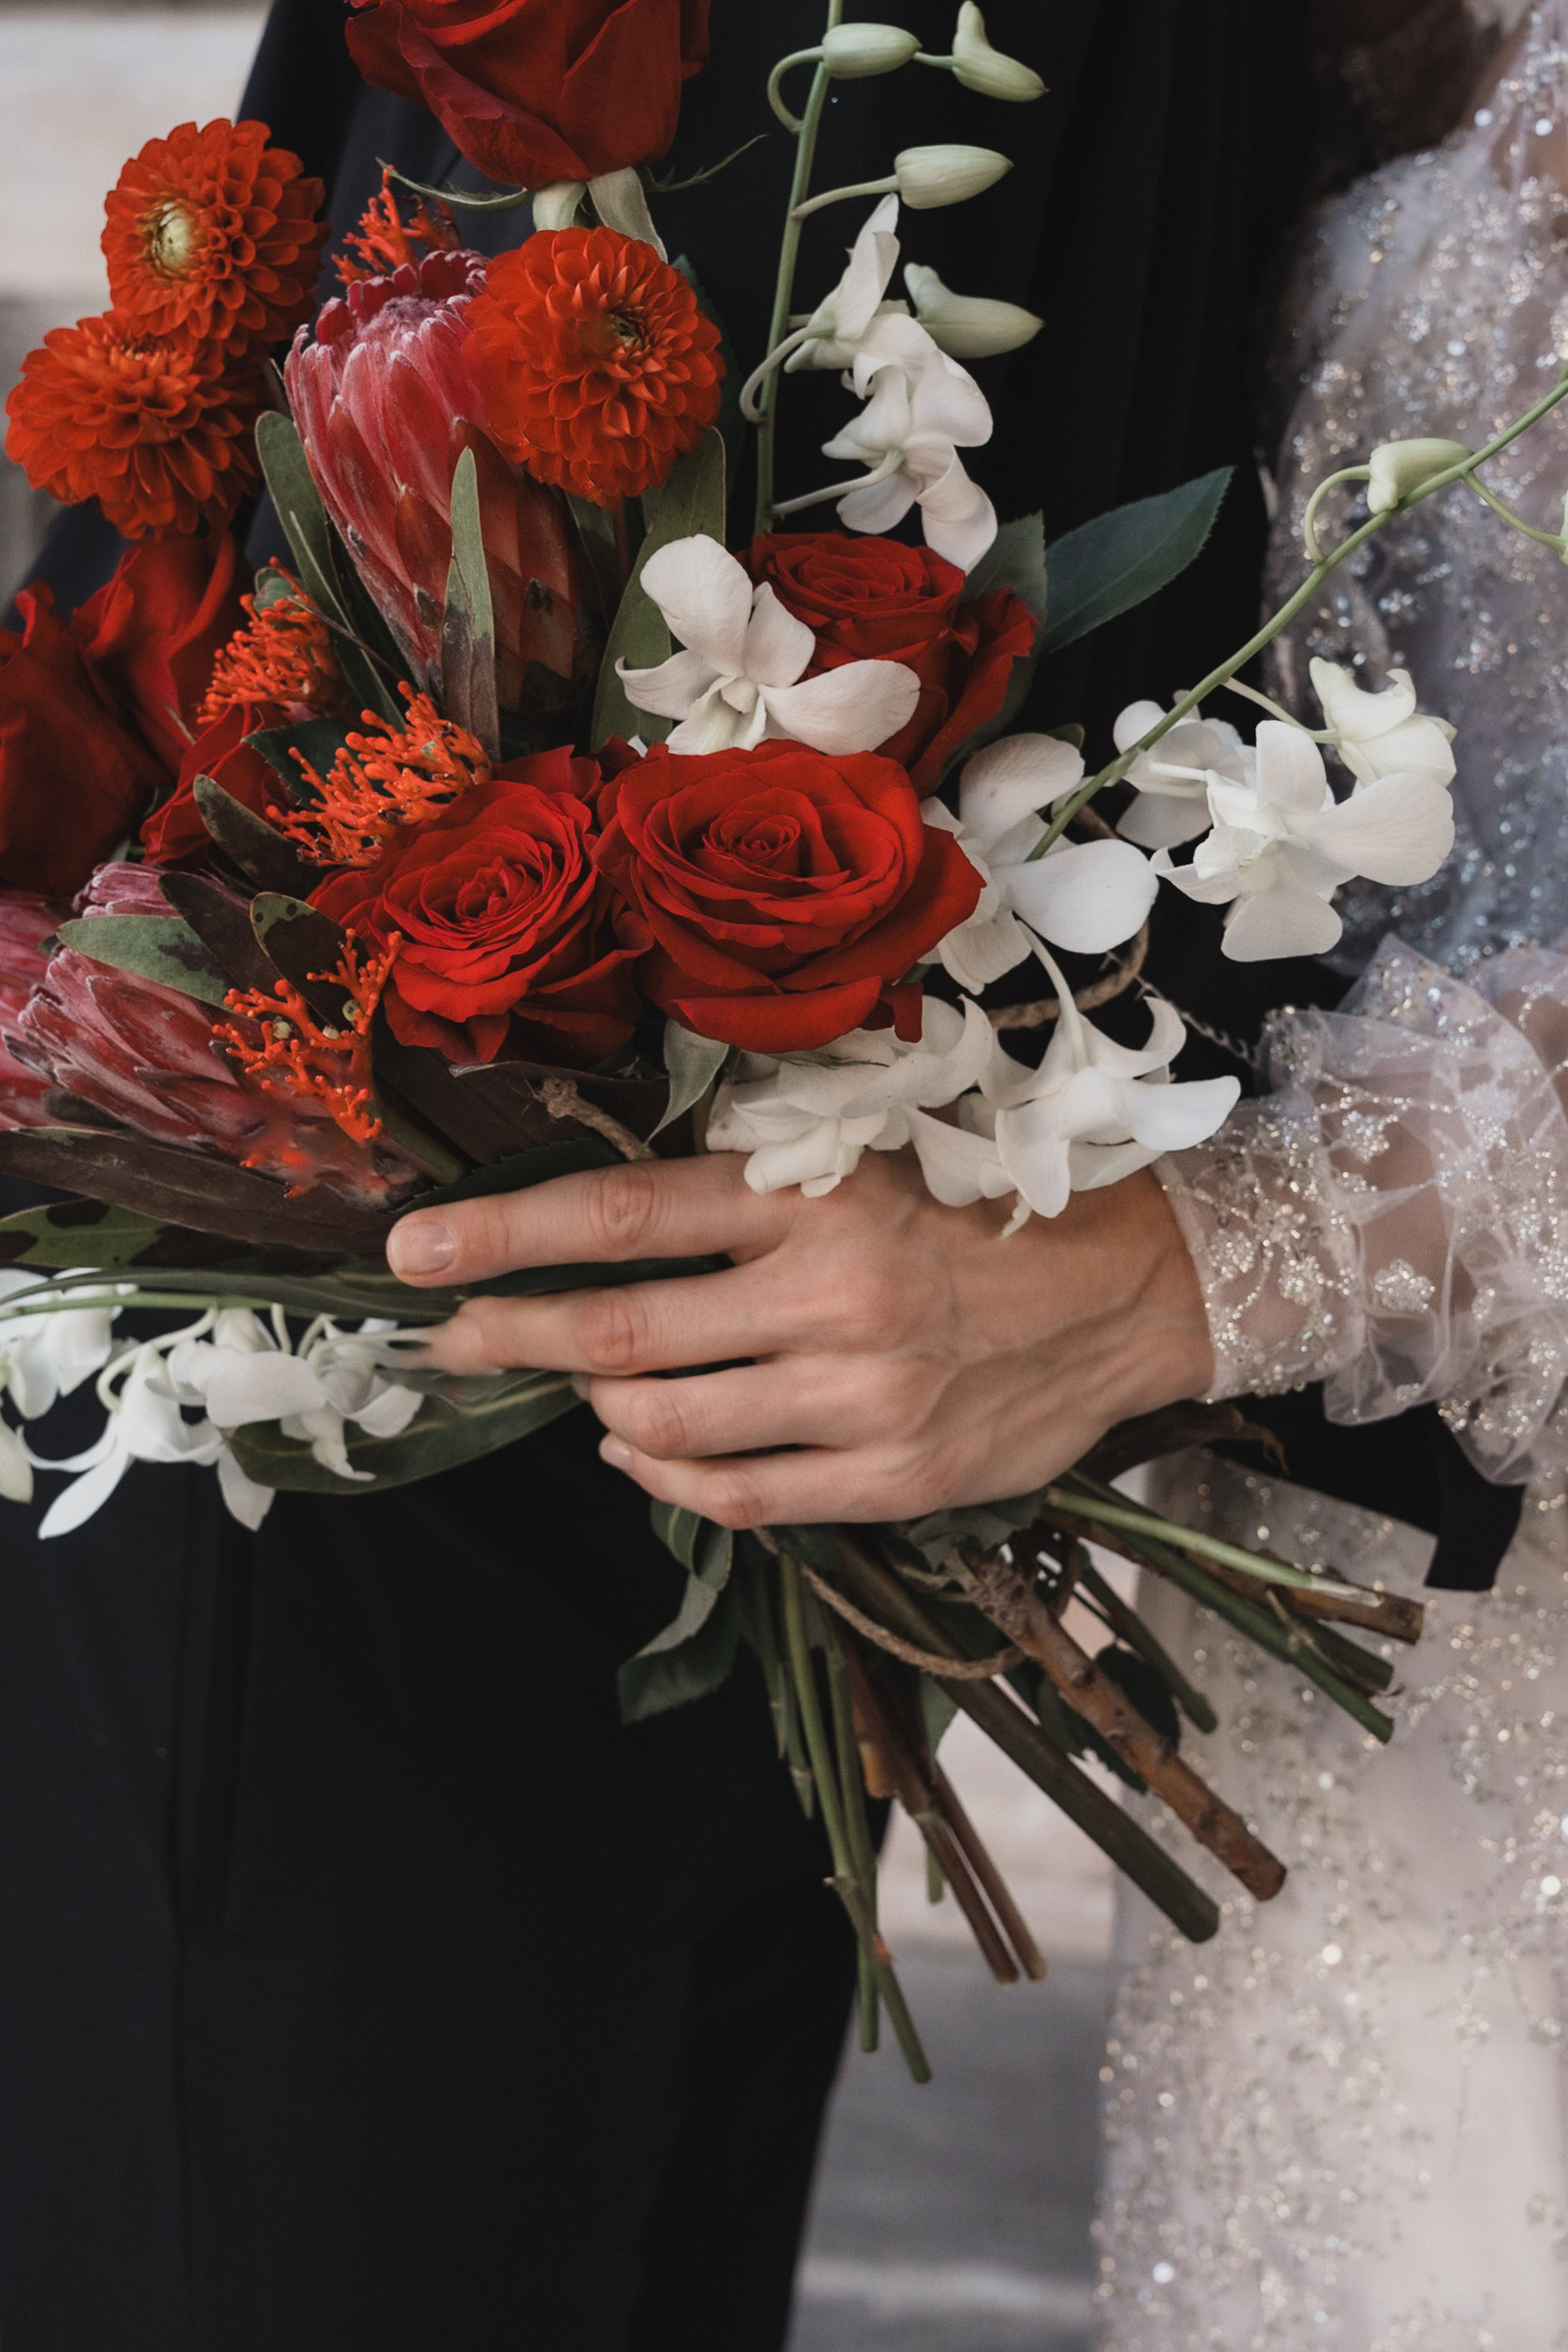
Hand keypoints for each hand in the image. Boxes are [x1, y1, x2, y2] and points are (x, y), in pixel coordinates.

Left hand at [385, 1150, 1213, 1527]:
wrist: (1128, 1293)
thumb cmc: (979, 1211)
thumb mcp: (868, 1158)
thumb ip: (748, 1190)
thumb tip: (603, 1232)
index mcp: (816, 1196)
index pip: (624, 1213)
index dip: (505, 1233)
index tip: (413, 1252)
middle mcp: (830, 1294)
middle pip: (619, 1328)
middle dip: (508, 1333)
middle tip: (444, 1336)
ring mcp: (861, 1396)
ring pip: (664, 1423)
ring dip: (595, 1403)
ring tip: (577, 1381)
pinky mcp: (891, 1476)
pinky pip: (736, 1495)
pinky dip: (662, 1476)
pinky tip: (638, 1447)